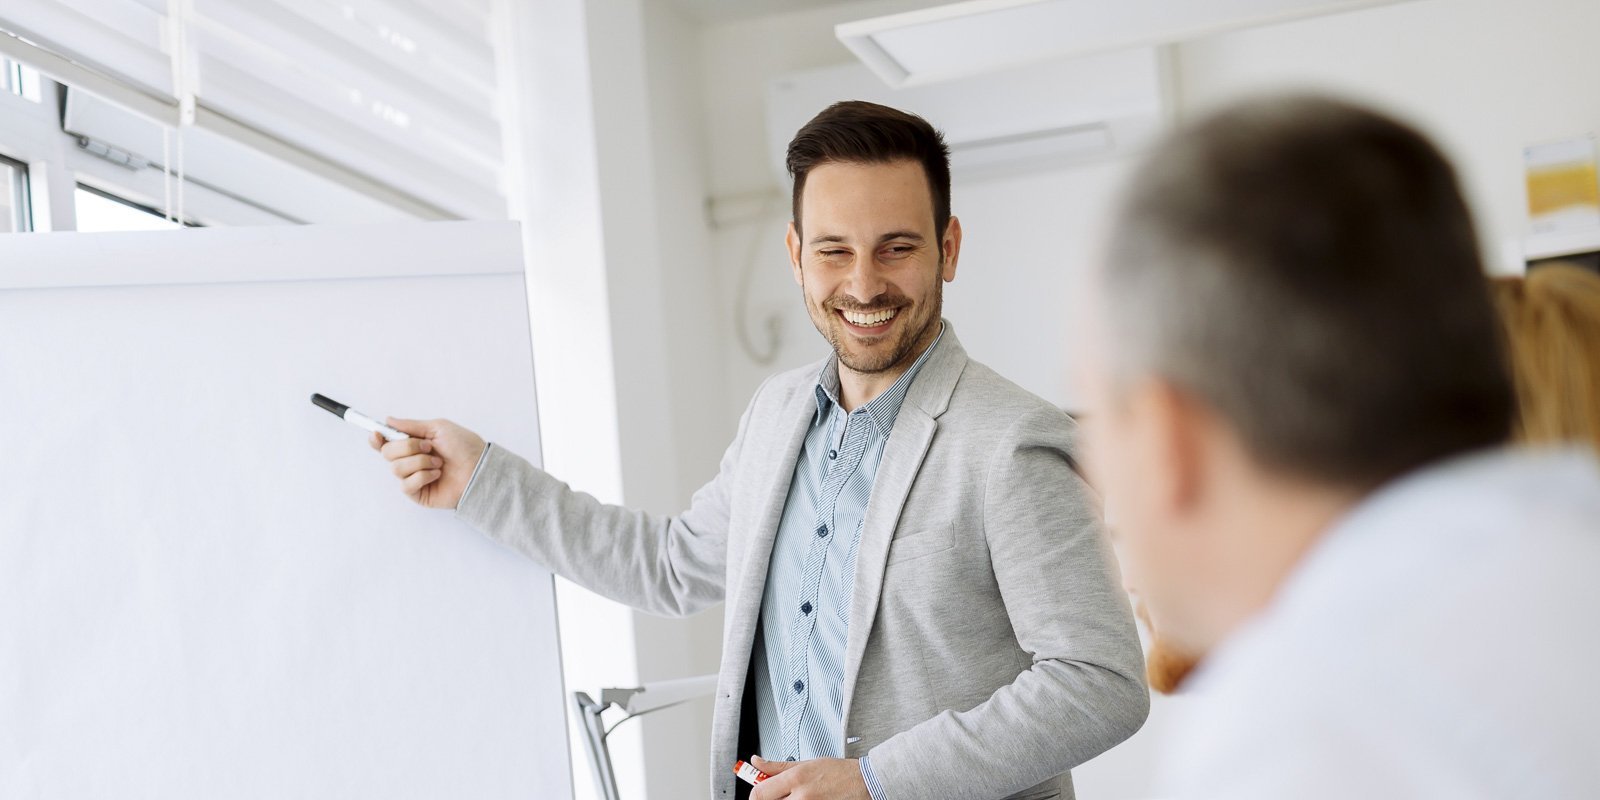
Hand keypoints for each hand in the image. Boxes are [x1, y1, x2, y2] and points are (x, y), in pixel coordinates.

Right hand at [369, 418, 485, 508]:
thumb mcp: (438, 428)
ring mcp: (413, 478)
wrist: (480, 467)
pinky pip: (406, 484)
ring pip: (396, 468)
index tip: (377, 434)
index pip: (386, 443)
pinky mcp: (418, 493)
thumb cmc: (464, 446)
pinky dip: (422, 476)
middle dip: (407, 447)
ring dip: (419, 462)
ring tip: (438, 462)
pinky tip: (437, 474)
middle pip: (387, 453)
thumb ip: (411, 425)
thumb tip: (389, 420)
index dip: (377, 439)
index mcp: (413, 444)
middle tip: (428, 447)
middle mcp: (410, 461)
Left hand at [749, 755, 868, 799]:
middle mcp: (802, 797)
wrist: (865, 783)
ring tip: (794, 798)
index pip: (759, 793)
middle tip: (779, 797)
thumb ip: (777, 766)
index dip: (754, 796)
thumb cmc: (838, 772)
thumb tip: (756, 762)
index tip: (758, 795)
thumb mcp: (806, 763)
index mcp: (796, 778)